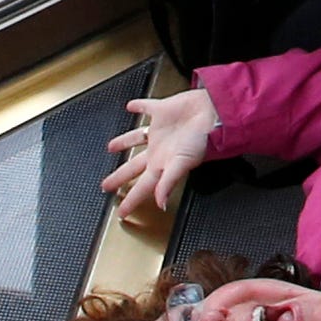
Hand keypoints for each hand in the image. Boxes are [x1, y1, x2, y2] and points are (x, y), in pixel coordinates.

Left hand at [102, 90, 216, 219]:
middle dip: (120, 177)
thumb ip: (168, 183)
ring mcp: (160, 131)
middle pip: (134, 166)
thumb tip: (160, 203)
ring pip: (136, 139)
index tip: (122, 214)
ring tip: (111, 147)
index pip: (142, 187)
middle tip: (106, 186)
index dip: (131, 201)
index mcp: (162, 164)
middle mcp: (159, 149)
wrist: (214, 113)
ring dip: (123, 142)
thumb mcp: (182, 164)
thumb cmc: (202, 139)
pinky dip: (138, 107)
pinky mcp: (163, 112)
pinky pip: (147, 108)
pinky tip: (131, 106)